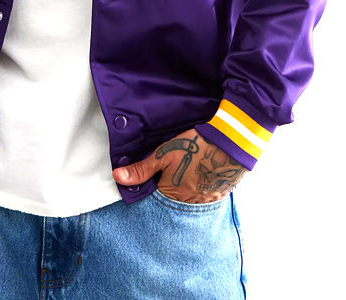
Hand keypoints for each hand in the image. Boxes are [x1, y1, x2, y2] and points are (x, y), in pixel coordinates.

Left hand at [111, 128, 245, 203]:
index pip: (155, 197)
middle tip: (174, 170)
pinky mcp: (219, 194)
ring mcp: (206, 200)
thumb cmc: (194, 146)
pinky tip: (201, 174)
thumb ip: (141, 169)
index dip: (152, 185)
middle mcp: (189, 202)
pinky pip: (205, 196)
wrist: (229, 142)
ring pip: (189, 199)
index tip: (154, 175)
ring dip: (186, 187)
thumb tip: (117, 177)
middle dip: (170, 186)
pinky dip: (201, 187)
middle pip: (172, 199)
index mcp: (173, 193)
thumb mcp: (163, 154)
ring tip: (188, 170)